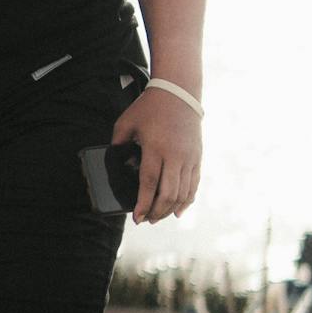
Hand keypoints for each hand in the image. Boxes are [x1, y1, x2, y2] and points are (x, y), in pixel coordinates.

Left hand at [110, 86, 201, 223]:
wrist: (178, 93)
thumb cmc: (149, 107)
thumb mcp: (126, 123)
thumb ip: (117, 145)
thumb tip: (114, 165)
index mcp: (156, 148)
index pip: (149, 184)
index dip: (143, 204)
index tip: (137, 218)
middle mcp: (175, 155)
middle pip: (168, 194)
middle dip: (156, 212)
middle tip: (146, 220)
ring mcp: (189, 158)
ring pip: (183, 194)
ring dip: (170, 210)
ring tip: (158, 216)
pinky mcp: (197, 157)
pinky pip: (194, 185)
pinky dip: (187, 201)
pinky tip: (178, 211)